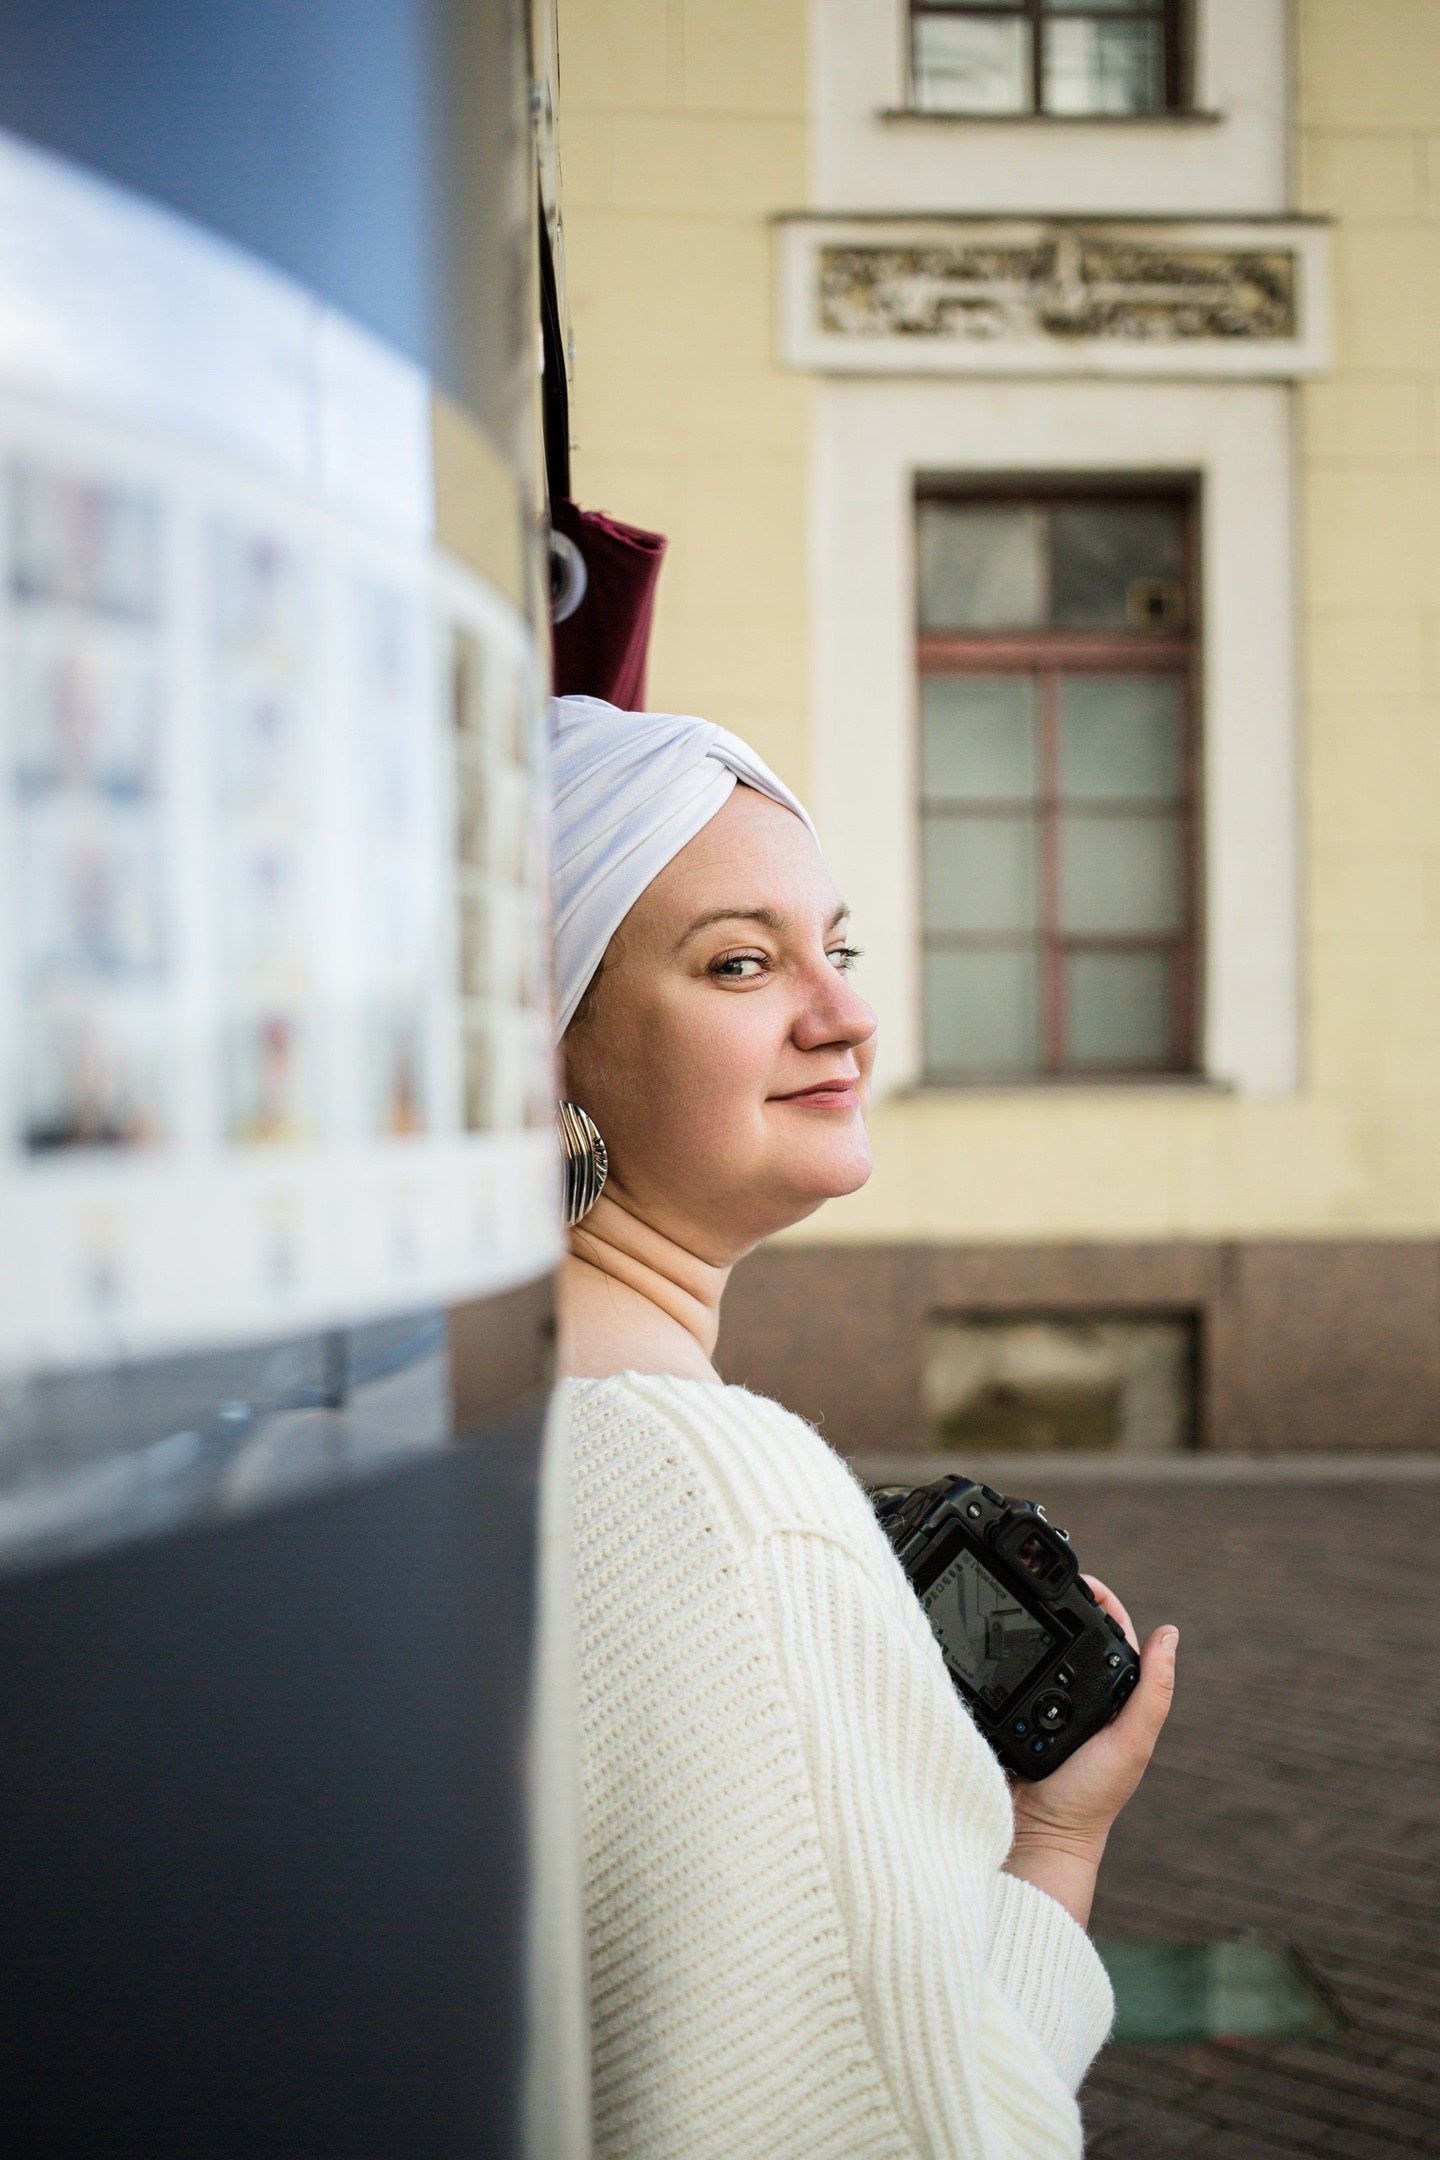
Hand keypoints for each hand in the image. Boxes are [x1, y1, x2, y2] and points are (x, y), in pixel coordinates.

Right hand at [1003, 1578, 1176, 1927]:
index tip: (1083, 1580)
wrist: (1035, 1836)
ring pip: (1035, 1653)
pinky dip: (999, 1657)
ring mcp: (1040, 1705)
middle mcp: (1078, 1700)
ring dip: (1027, 1628)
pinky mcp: (1009, 1714)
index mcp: (1114, 1701)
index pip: (1112, 1638)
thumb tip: (1171, 1634)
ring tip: (1018, 1601)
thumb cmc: (1090, 1799)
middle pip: (1070, 1638)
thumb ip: (1152, 1692)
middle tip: (1040, 1582)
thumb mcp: (1131, 1742)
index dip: (1101, 1604)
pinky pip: (1003, 1676)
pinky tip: (992, 1641)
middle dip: (1059, 1606)